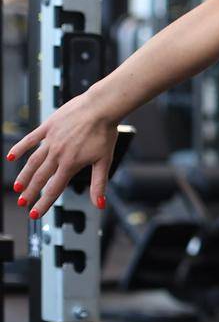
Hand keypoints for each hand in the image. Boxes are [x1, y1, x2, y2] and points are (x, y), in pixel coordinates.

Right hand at [8, 91, 118, 218]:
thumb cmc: (105, 132)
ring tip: (17, 187)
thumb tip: (99, 203)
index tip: (34, 213)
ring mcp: (51, 140)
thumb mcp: (104, 161)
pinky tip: (11, 157)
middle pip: (41, 178)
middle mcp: (58, 154)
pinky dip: (20, 148)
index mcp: (71, 164)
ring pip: (33, 161)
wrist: (101, 107)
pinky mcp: (48, 127)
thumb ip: (99, 184)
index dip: (43, 203)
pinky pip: (30, 139)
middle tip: (22, 203)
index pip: (54, 189)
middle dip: (30, 192)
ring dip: (24, 176)